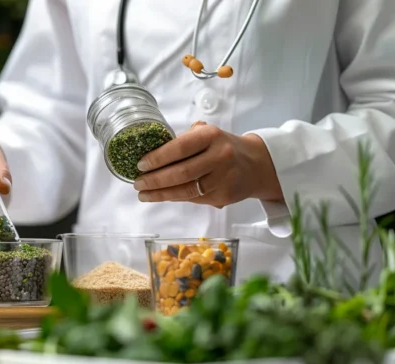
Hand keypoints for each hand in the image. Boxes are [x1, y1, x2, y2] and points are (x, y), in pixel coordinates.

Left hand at [132, 121, 282, 207]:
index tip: (140, 164)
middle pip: (180, 173)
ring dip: (160, 194)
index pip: (179, 148)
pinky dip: (174, 198)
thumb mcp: (208, 134)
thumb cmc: (224, 147)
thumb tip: (154, 150)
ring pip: (186, 190)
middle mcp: (219, 156)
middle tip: (137, 183)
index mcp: (212, 136)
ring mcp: (222, 179)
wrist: (257, 165)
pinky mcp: (223, 196)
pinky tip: (162, 196)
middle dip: (154, 180)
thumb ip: (185, 139)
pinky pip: (193, 199)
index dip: (157, 158)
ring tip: (143, 194)